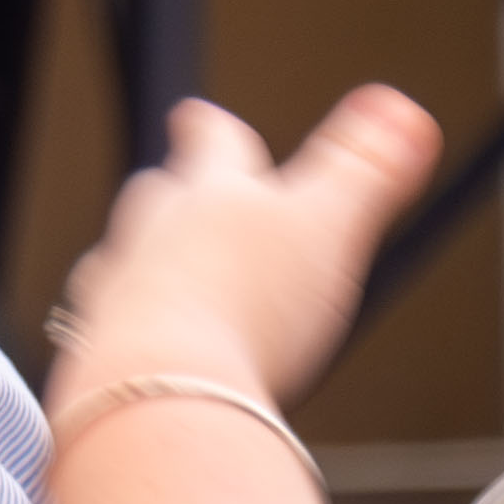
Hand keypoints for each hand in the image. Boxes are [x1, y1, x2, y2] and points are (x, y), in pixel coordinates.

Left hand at [52, 90, 441, 413]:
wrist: (161, 393)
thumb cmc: (245, 307)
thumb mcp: (328, 224)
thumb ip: (365, 168)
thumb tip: (405, 110)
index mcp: (210, 193)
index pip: (212, 143)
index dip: (212, 131)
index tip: (197, 117)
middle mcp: (150, 235)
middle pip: (156, 197)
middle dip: (171, 194)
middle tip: (176, 189)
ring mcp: (114, 296)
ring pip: (118, 263)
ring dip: (139, 268)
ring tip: (155, 281)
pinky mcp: (99, 359)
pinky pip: (104, 339)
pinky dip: (123, 340)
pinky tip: (144, 360)